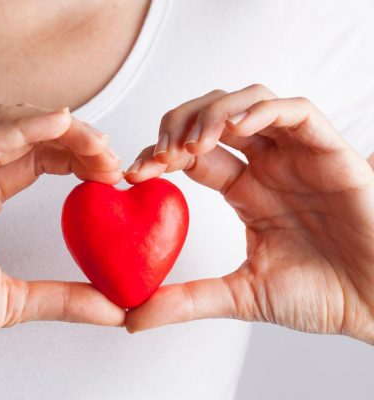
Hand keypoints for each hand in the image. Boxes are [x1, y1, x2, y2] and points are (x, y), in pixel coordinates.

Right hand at [0, 104, 124, 376]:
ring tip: (94, 140)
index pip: (34, 155)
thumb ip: (64, 298)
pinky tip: (59, 124)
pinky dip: (22, 128)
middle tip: (111, 155)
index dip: (75, 153)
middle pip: (24, 131)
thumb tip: (115, 308)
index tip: (111, 171)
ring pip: (3, 124)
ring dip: (55, 125)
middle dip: (73, 134)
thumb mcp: (15, 302)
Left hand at [123, 84, 373, 343]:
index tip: (134, 174)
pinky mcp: (330, 152)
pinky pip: (297, 112)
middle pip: (212, 117)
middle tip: (160, 154)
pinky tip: (237, 127)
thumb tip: (131, 319)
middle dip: (178, 126)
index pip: (190, 155)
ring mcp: (297, 155)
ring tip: (192, 142)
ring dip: (214, 113)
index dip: (158, 155)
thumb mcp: (240, 296)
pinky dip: (263, 109)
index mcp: (244, 190)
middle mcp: (267, 165)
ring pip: (249, 102)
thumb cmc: (323, 295)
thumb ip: (186, 300)